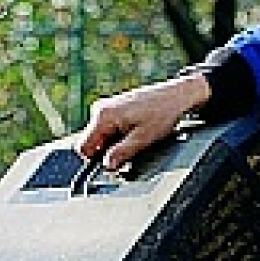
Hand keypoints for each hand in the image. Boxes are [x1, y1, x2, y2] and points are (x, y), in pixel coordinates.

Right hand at [76, 73, 210, 168]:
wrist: (176, 95)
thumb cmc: (163, 112)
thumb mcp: (143, 138)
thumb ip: (122, 153)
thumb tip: (107, 165)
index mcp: (103, 116)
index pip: (83, 147)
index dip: (95, 159)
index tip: (113, 160)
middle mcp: (100, 109)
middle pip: (90, 143)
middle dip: (105, 151)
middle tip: (128, 147)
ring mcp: (105, 108)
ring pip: (98, 138)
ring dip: (112, 144)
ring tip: (134, 136)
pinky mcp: (112, 109)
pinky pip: (105, 130)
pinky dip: (116, 136)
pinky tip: (133, 131)